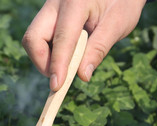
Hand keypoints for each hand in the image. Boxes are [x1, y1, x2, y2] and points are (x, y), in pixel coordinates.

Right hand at [22, 0, 146, 90]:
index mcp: (76, 2)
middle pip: (34, 37)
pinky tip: (68, 53)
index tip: (57, 86)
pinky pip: (40, 36)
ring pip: (34, 38)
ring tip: (70, 62)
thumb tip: (82, 75)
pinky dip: (50, 52)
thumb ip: (99, 49)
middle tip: (60, 77)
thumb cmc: (122, 2)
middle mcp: (56, 2)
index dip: (58, 64)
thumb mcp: (118, 24)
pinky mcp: (49, 15)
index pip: (62, 38)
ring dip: (46, 58)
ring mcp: (50, 7)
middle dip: (42, 62)